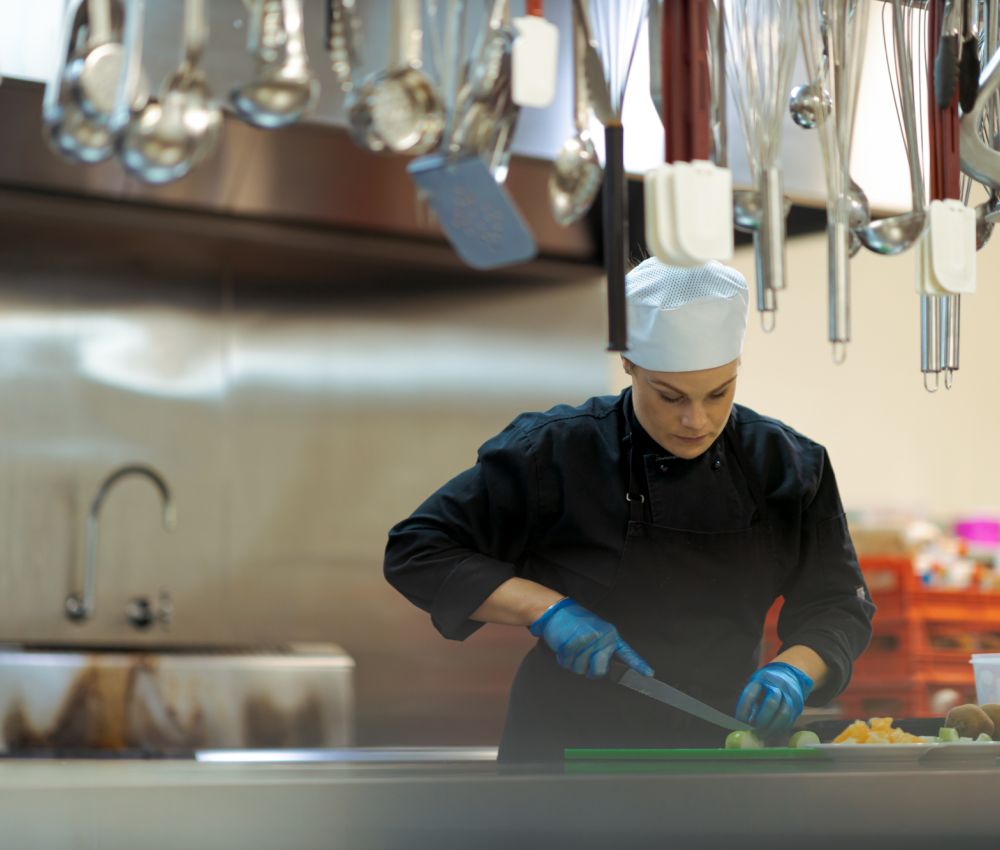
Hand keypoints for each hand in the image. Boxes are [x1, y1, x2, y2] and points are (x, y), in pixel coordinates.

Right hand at [528, 598, 653, 678]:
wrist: (556, 611)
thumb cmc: (575, 623)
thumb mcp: (596, 631)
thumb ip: (603, 648)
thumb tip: (605, 666)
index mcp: (610, 635)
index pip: (626, 652)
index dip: (638, 664)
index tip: (649, 674)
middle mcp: (602, 638)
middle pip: (599, 671)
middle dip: (589, 669)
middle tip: (582, 657)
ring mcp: (588, 641)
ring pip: (581, 669)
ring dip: (573, 662)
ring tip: (571, 646)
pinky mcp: (572, 644)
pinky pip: (568, 664)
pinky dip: (563, 659)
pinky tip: (563, 646)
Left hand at [735, 662, 813, 736]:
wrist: (790, 674)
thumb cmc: (767, 682)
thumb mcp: (756, 683)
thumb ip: (750, 700)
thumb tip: (743, 722)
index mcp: (763, 677)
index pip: (751, 694)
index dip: (744, 710)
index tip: (739, 721)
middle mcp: (779, 684)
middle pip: (771, 703)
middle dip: (761, 720)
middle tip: (753, 731)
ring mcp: (791, 694)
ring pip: (784, 713)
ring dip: (772, 728)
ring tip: (762, 736)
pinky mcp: (798, 706)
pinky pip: (790, 720)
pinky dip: (779, 729)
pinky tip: (771, 733)